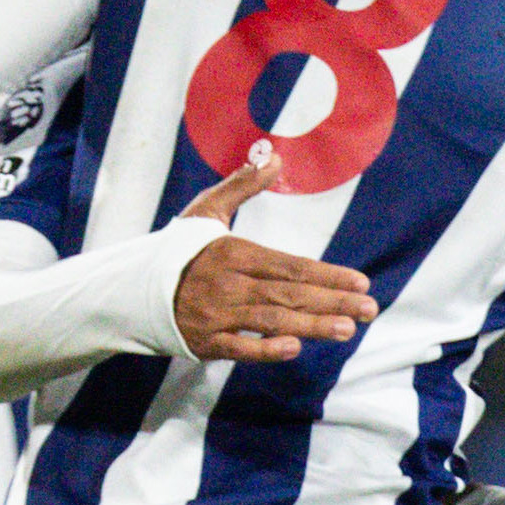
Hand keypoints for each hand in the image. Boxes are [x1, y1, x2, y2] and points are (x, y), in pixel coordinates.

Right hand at [170, 147, 375, 363]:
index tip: (361, 283)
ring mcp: (217, 314)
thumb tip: (275, 156)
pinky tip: (294, 348)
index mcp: (234, 252)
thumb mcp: (209, 211)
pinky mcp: (205, 341)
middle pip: (288, 293)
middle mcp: (229, 283)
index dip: (327, 275)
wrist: (135, 288)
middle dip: (332, 301)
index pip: (290, 265)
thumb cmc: (180, 248)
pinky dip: (264, 349)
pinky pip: (237, 347)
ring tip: (347, 329)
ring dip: (310, 325)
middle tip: (369, 309)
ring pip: (270, 320)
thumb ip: (243, 185)